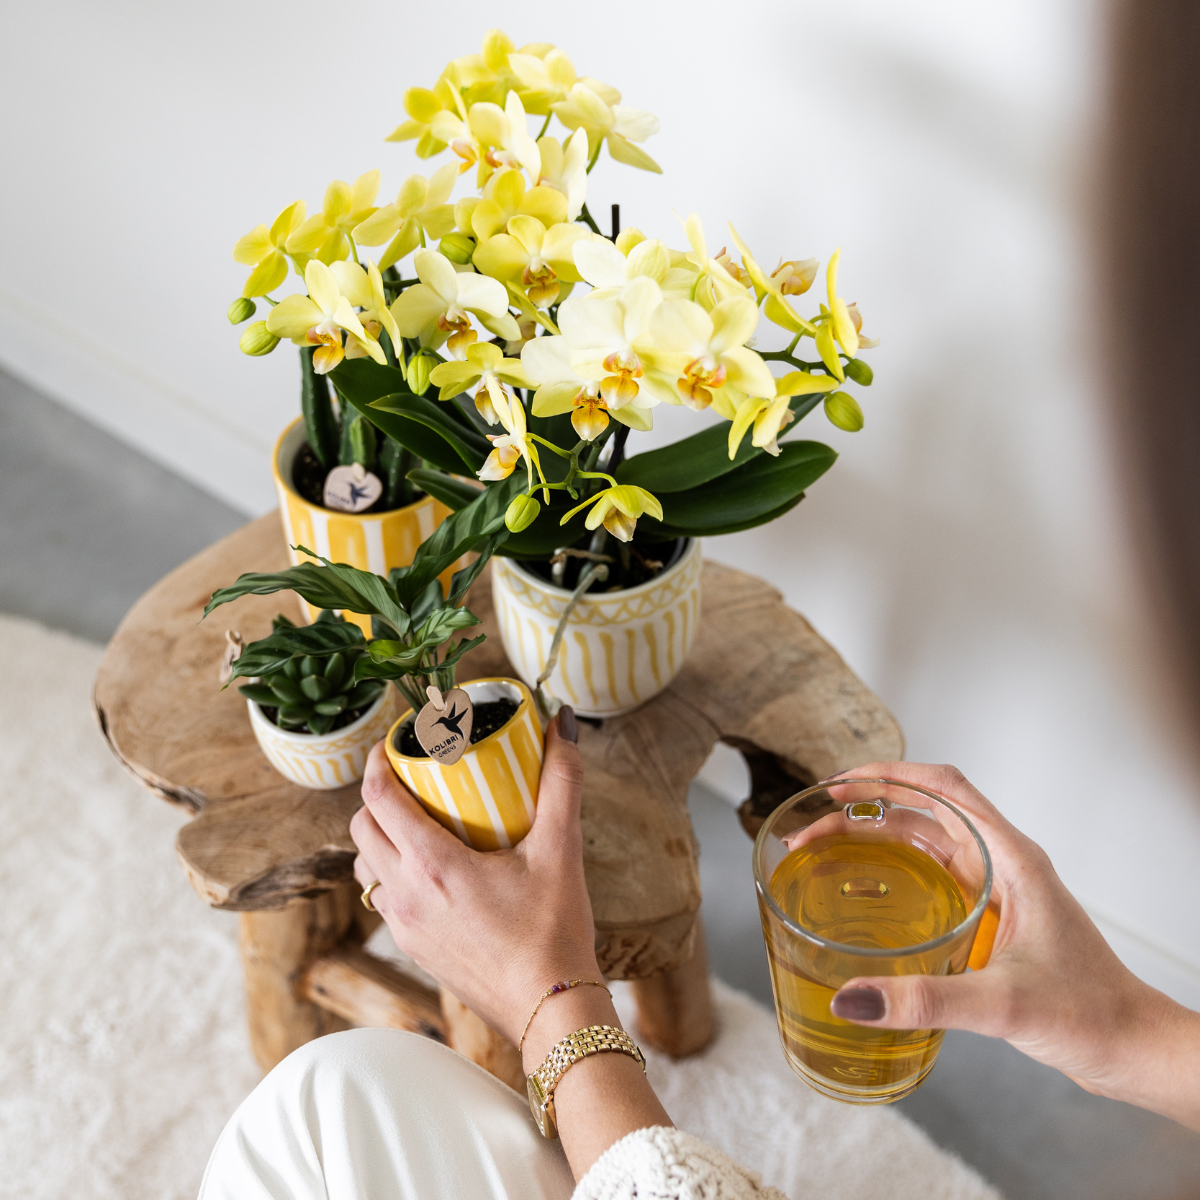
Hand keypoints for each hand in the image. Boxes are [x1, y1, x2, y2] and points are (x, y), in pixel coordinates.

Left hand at [351, 706, 671, 1178]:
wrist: (550, 1011)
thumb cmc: (554, 932)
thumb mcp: (562, 849)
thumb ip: (562, 782)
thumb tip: (564, 725)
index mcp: (433, 865)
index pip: (378, 799)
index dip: (377, 763)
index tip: (391, 744)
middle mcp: (405, 894)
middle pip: (361, 828)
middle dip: (377, 796)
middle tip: (410, 778)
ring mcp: (404, 925)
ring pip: (364, 865)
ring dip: (379, 835)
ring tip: (417, 819)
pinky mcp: (413, 948)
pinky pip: (382, 897)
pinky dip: (391, 870)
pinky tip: (431, 867)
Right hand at [827, 762, 1199, 1130]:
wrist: (1132, 1049)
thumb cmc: (1093, 1013)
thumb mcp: (1003, 1003)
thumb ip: (926, 998)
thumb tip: (851, 996)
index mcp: (1011, 858)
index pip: (944, 788)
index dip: (888, 776)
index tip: (840, 782)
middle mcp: (1001, 864)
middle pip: (922, 813)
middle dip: (865, 810)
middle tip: (814, 825)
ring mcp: (995, 890)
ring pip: (924, 844)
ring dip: (874, 839)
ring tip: (825, 849)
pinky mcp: (989, 920)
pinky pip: (931, 879)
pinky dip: (892, 873)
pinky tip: (864, 896)